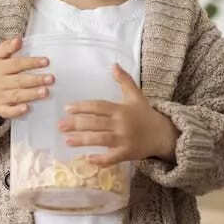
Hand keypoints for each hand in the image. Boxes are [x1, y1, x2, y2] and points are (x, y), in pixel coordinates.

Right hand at [0, 37, 53, 119]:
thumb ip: (7, 47)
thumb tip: (19, 38)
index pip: (17, 64)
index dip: (31, 63)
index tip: (46, 61)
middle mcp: (0, 82)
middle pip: (19, 81)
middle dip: (36, 80)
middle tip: (51, 79)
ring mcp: (0, 97)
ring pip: (16, 96)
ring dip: (31, 94)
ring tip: (45, 92)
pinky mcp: (0, 109)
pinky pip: (8, 111)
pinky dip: (17, 111)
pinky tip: (27, 108)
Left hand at [60, 64, 179, 165]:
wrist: (163, 134)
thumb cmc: (145, 114)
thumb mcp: (136, 95)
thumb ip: (124, 80)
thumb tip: (114, 65)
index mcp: (121, 109)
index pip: (98, 106)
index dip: (82, 107)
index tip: (67, 108)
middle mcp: (121, 123)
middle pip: (96, 122)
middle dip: (77, 123)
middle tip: (60, 125)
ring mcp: (124, 139)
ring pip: (101, 139)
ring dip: (83, 140)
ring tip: (67, 140)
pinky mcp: (128, 153)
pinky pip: (112, 157)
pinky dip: (101, 159)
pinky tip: (88, 159)